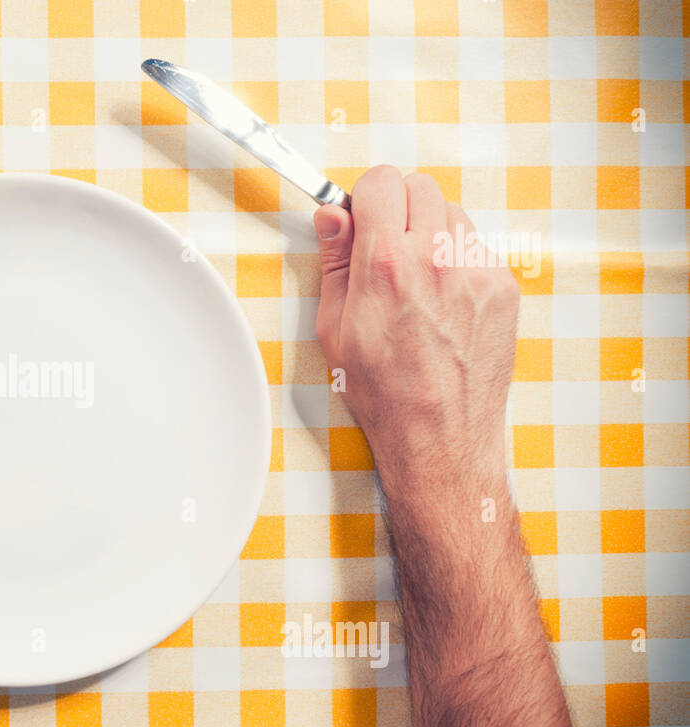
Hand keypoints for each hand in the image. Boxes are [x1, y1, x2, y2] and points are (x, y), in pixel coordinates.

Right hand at [313, 166, 519, 490]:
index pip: (381, 182)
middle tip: (385, 246)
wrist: (438, 435)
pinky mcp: (502, 288)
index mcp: (386, 263)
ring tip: (416, 280)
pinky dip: (457, 262)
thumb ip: (335, 261)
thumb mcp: (334, 327)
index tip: (361, 217)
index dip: (365, 196)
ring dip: (431, 231)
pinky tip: (442, 302)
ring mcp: (476, 271)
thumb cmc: (381, 390)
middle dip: (398, 207)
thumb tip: (332, 215)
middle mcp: (436, 257)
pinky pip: (476, 249)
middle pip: (420, 187)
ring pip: (452, 214)